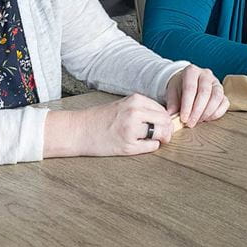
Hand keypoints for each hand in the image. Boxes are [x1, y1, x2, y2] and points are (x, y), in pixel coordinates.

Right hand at [44, 93, 173, 157]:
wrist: (79, 130)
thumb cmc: (100, 119)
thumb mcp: (123, 105)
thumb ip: (142, 109)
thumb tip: (165, 118)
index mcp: (135, 100)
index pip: (163, 110)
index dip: (165, 119)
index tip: (162, 125)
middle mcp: (135, 112)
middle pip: (166, 121)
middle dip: (167, 130)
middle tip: (163, 135)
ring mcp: (132, 129)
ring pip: (162, 133)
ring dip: (162, 138)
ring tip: (153, 140)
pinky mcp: (128, 146)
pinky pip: (151, 146)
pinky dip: (152, 146)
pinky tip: (142, 145)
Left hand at [165, 65, 228, 127]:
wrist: (187, 83)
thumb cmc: (180, 87)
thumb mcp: (172, 91)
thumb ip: (172, 102)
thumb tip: (172, 115)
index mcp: (191, 71)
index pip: (190, 88)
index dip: (187, 105)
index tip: (183, 118)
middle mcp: (206, 74)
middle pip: (205, 92)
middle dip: (197, 111)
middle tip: (190, 123)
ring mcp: (216, 83)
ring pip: (217, 97)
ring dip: (207, 112)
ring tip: (198, 121)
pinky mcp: (223, 92)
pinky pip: (224, 103)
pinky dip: (217, 113)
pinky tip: (207, 118)